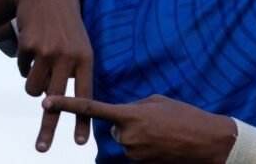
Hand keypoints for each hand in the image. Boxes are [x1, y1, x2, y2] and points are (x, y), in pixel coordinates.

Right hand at [11, 0, 92, 151]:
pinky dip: (24, 63)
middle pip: (56, 102)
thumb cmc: (64, 23)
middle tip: (42, 148)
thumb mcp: (78, 43)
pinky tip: (32, 42)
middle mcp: (68, 57)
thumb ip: (74, 71)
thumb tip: (62, 102)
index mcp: (86, 58)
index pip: (85, 96)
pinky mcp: (28, 46)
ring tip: (39, 63)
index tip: (80, 143)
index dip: (82, 121)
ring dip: (32, 83)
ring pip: (33, 90)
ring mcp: (48, 52)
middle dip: (48, 127)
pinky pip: (22, 70)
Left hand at [42, 94, 235, 162]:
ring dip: (139, 138)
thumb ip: (134, 107)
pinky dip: (147, 149)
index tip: (47, 102)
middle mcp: (128, 137)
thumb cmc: (186, 117)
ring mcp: (135, 155)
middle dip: (128, 125)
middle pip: (114, 130)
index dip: (67, 105)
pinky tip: (165, 145)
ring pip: (126, 144)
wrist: (208, 142)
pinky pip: (136, 155)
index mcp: (130, 115)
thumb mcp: (158, 102)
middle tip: (154, 123)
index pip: (91, 109)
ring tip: (164, 134)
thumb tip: (122, 117)